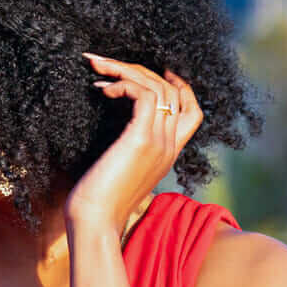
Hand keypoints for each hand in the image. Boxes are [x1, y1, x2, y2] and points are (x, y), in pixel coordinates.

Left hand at [65, 57, 202, 232]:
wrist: (95, 224)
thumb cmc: (97, 202)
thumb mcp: (118, 170)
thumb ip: (125, 149)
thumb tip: (111, 125)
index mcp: (168, 155)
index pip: (192, 112)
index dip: (178, 86)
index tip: (150, 70)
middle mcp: (169, 147)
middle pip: (172, 92)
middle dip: (139, 69)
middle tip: (105, 62)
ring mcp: (160, 143)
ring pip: (158, 88)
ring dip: (126, 70)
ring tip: (97, 66)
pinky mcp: (142, 139)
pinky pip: (144, 95)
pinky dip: (124, 84)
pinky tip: (103, 89)